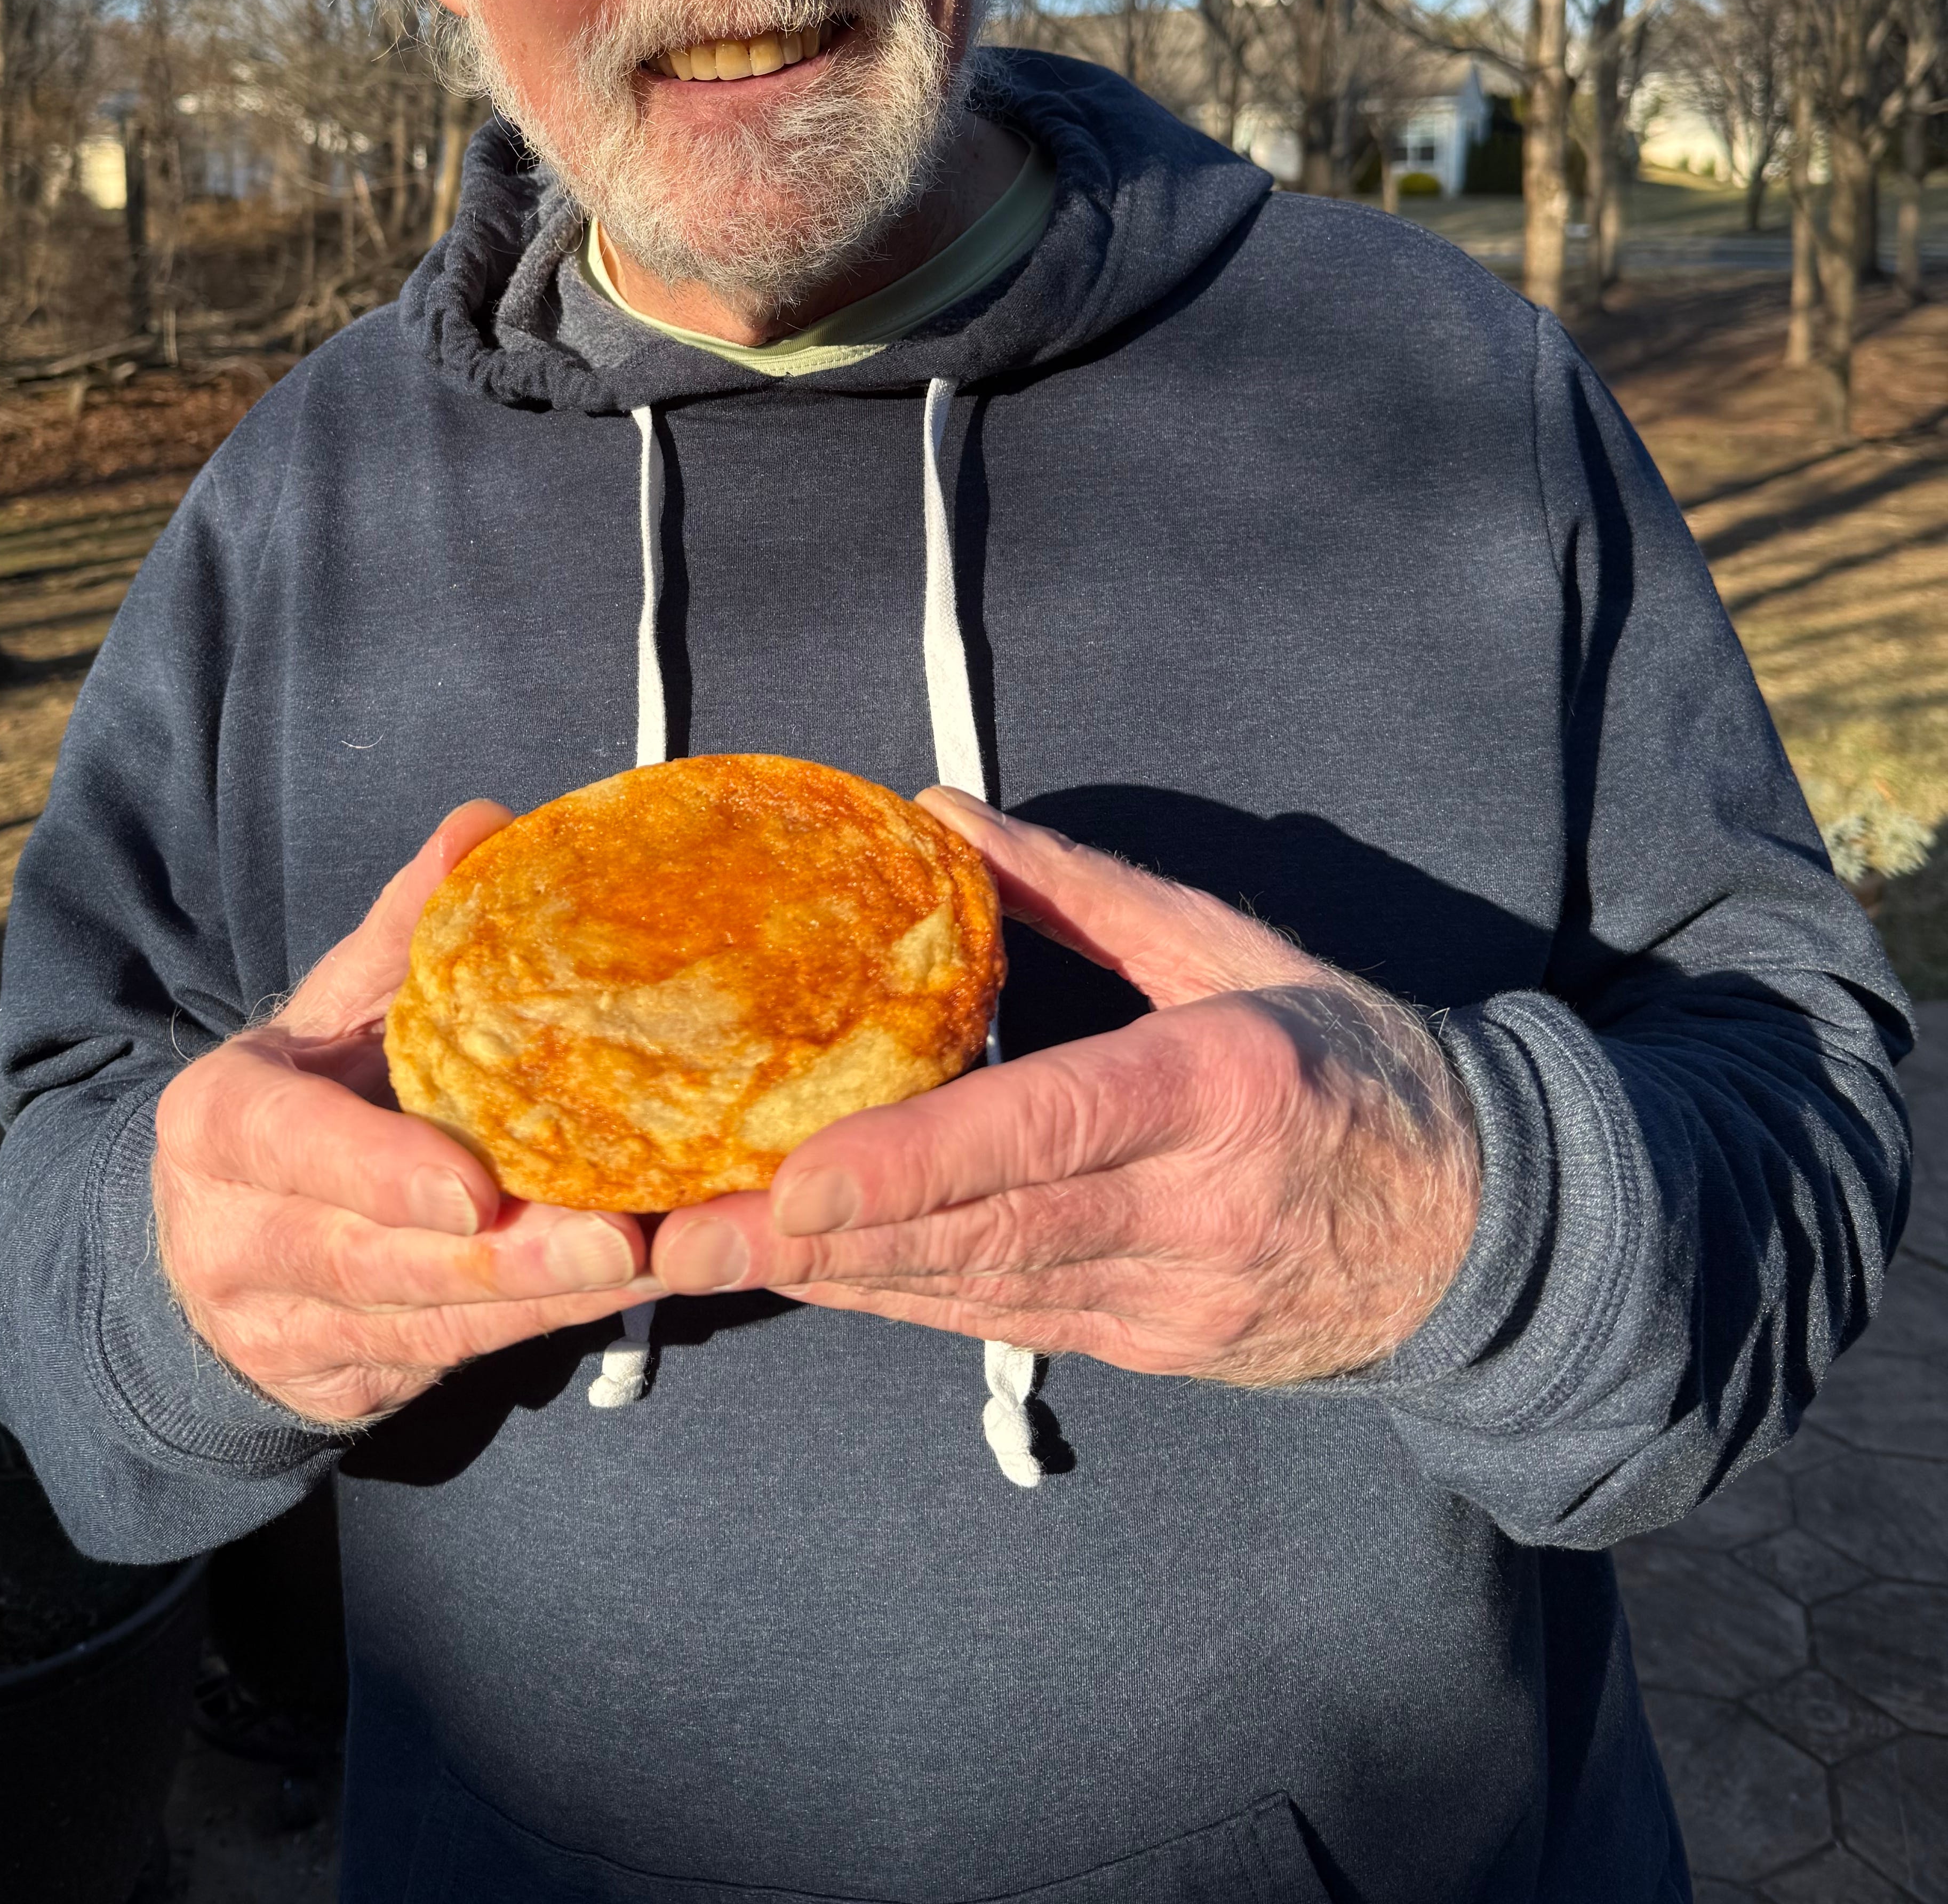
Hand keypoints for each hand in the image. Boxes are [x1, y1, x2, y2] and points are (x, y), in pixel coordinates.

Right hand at [152, 801, 659, 1427]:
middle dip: (499, 1259)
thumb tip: (486, 822)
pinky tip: (619, 1291)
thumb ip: (403, 926)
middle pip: (368, 1258)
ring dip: (538, 1300)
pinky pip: (444, 1357)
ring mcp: (277, 1323)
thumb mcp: (331, 1006)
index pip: (289, 1147)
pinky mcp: (331, 1381)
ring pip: (419, 1322)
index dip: (379, 1171)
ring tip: (648, 1263)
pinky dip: (535, 1327)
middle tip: (617, 1238)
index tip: (476, 1189)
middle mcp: (231, 1234)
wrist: (216, 1232)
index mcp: (218, 1122)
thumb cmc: (305, 1090)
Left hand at [651, 793, 1480, 1384]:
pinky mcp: (1155, 1347)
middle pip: (984, 1231)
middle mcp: (1196, 1209)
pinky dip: (899, 1298)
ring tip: (697, 1260)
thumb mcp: (1232, 946)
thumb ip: (1079, 885)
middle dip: (819, 1241)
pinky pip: (1005, 1320)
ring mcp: (1176, 1297)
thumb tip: (937, 814)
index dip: (918, 1164)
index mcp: (1224, 1085)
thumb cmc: (1350, 1059)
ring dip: (834, 1281)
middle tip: (677, 1233)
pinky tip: (804, 1277)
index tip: (796, 1183)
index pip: (1050, 1129)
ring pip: (978, 1290)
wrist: (1484, 1232)